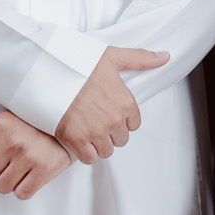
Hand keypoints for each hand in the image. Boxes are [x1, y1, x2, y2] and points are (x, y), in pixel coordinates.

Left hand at [0, 111, 71, 199]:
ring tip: (20, 169)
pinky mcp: (44, 169)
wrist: (68, 124)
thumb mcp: (4, 122)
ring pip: (2, 187)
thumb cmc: (32, 124)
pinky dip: (24, 189)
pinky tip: (30, 176)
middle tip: (8, 164)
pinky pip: (22, 193)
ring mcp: (28, 156)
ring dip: (9, 182)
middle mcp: (12, 141)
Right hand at [55, 45, 169, 162]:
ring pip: (107, 151)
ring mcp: (95, 131)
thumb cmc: (79, 63)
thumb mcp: (113, 56)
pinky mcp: (76, 140)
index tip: (109, 113)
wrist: (49, 70)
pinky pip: (89, 158)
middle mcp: (114, 119)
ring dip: (99, 144)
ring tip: (87, 130)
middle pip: (121, 140)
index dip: (122, 120)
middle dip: (111, 132)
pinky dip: (85, 152)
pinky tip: (79, 140)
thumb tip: (165, 56)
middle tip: (96, 120)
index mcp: (125, 102)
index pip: (134, 125)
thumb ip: (141, 59)